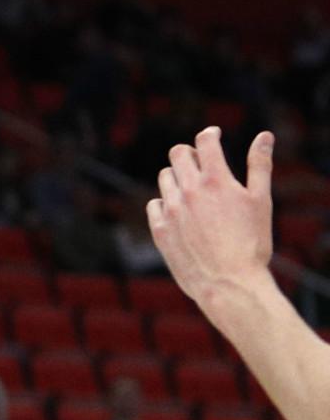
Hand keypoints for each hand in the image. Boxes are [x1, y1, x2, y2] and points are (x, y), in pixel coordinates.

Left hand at [148, 127, 274, 307]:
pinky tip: (179, 212)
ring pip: (165, 178)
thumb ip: (260, 165)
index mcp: (216, 180)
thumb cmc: (252, 244)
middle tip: (201, 162)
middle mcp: (189, 190)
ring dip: (178, 177)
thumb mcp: (261, 202)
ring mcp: (171, 209)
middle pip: (178, 154)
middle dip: (190, 153)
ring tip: (194, 190)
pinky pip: (154, 204)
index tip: (213, 135)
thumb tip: (264, 135)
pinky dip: (166, 203)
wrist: (230, 284)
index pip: (204, 141)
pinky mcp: (159, 228)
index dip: (210, 134)